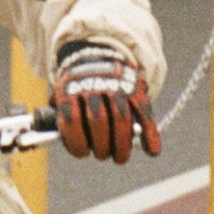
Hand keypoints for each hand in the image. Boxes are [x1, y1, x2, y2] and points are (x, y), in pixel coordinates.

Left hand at [53, 44, 160, 166]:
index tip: (82, 153)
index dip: (77, 141)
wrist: (97, 56)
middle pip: (98, 119)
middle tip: (103, 155)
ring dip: (121, 143)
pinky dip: (150, 134)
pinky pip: (144, 112)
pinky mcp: (135, 87)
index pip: (72, 119)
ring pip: (120, 117)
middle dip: (101, 144)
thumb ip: (61, 116)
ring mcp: (116, 86)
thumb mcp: (62, 96)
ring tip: (120, 157)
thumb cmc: (77, 88)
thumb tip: (63, 143)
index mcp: (70, 89)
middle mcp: (94, 85)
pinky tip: (152, 151)